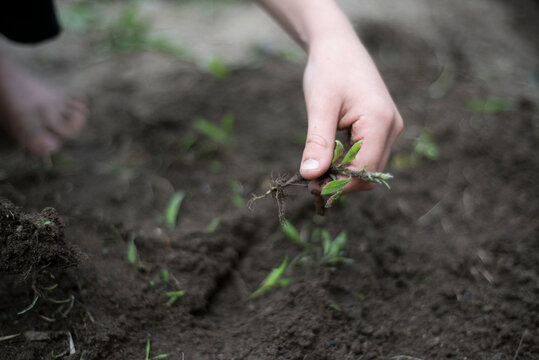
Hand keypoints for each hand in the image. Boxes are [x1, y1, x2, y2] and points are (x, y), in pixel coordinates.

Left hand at [299, 36, 402, 192]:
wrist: (338, 46)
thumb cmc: (328, 70)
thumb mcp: (319, 107)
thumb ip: (317, 143)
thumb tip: (310, 176)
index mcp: (380, 121)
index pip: (364, 171)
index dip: (338, 184)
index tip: (310, 184)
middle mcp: (392, 128)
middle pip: (369, 174)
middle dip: (341, 182)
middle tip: (310, 178)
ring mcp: (390, 128)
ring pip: (370, 168)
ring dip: (344, 174)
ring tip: (317, 167)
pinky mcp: (382, 128)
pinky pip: (369, 156)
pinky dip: (348, 163)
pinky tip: (328, 156)